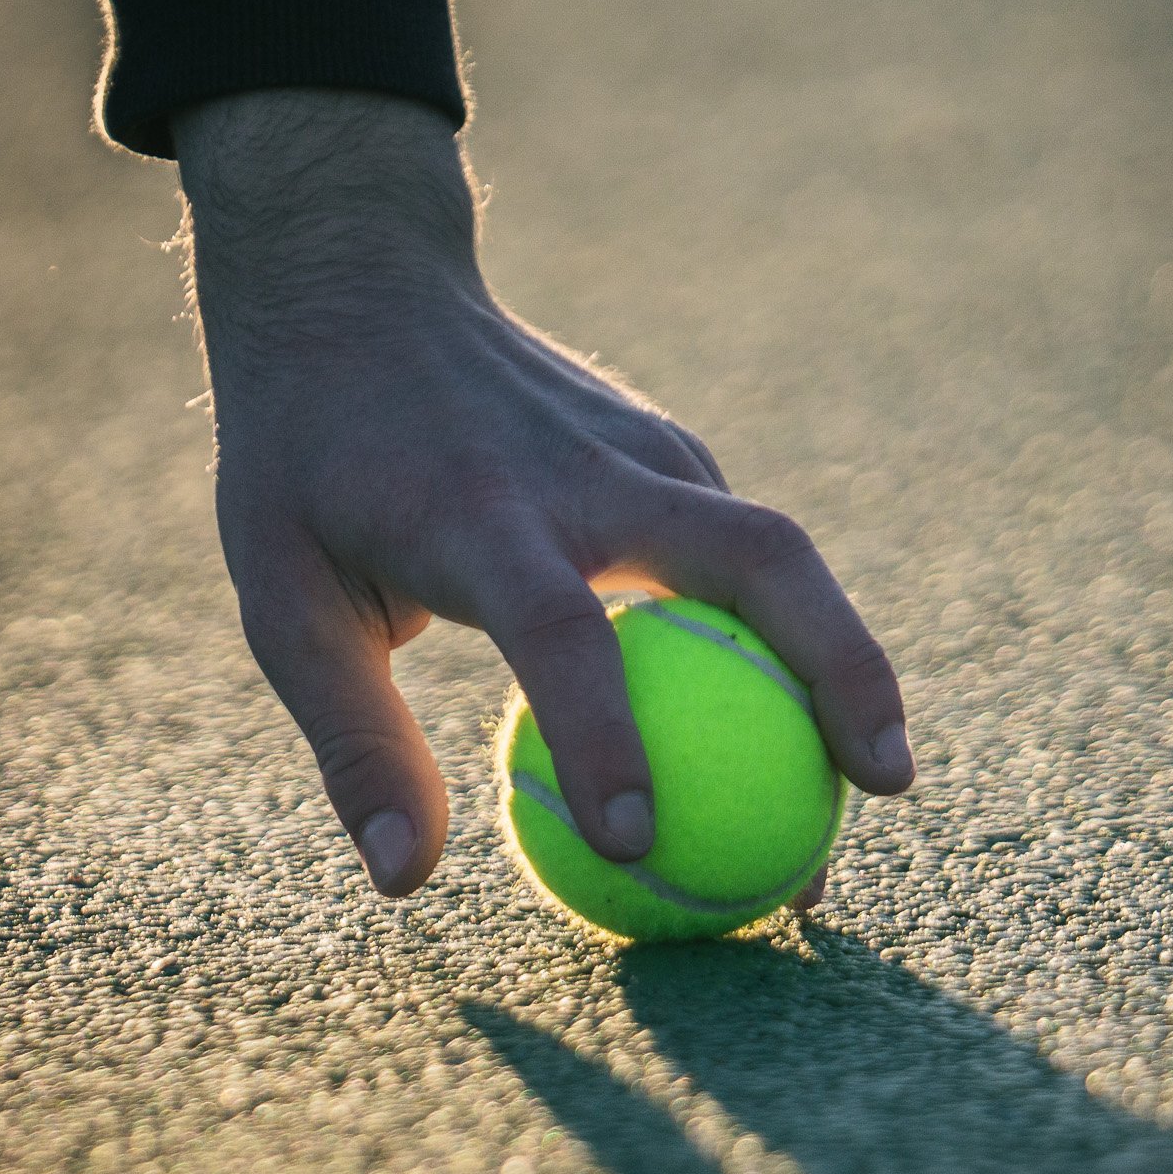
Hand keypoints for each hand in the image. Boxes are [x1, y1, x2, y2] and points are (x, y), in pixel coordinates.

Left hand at [171, 89, 913, 901]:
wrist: (358, 290)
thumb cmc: (308, 468)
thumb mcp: (285, 602)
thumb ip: (355, 740)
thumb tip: (405, 883)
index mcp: (481, 514)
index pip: (561, 629)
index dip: (604, 736)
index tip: (639, 841)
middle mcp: (589, 472)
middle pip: (758, 557)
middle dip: (843, 667)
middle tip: (887, 787)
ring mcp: (647, 448)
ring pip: (779, 551)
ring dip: (843, 659)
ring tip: (873, 782)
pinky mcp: (672, 450)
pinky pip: (745, 554)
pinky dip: (788, 635)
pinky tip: (796, 721)